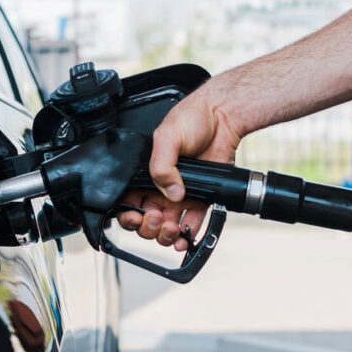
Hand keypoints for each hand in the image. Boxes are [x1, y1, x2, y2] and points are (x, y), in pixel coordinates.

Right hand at [117, 84, 242, 246]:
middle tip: (156, 220)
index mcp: (145, 173)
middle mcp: (160, 186)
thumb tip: (171, 192)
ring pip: (168, 225)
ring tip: (172, 228)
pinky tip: (187, 234)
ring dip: (167, 234)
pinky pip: (193, 221)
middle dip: (148, 227)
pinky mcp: (201, 197)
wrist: (222, 117)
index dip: (129, 214)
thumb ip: (161, 165)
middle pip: (146, 219)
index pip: (130, 201)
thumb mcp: (166, 137)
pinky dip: (190, 232)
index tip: (137, 216)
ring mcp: (180, 194)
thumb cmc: (191, 119)